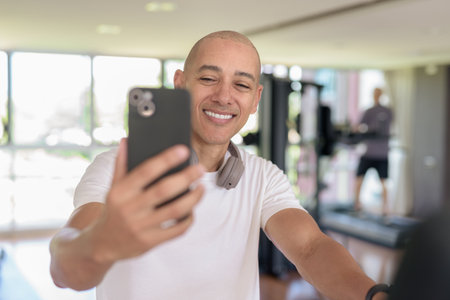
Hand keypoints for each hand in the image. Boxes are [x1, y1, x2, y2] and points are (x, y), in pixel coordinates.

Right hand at [88, 138, 204, 262]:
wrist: (102, 244)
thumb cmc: (114, 210)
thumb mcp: (113, 187)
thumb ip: (121, 165)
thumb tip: (126, 140)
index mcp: (120, 192)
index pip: (146, 171)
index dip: (166, 159)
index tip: (184, 150)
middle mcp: (130, 209)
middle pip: (163, 190)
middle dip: (186, 178)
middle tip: (200, 168)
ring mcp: (140, 227)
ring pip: (174, 211)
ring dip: (193, 198)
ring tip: (202, 187)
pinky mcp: (149, 242)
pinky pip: (176, 230)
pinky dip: (188, 219)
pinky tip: (193, 209)